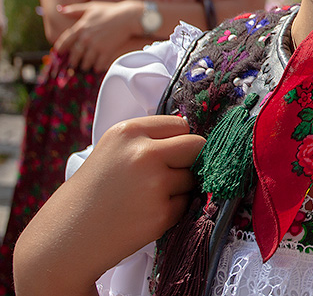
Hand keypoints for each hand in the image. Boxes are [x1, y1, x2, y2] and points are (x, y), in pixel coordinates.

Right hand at [13, 115, 203, 295]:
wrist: (65, 237)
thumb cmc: (92, 192)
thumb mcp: (112, 151)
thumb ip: (149, 140)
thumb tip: (194, 139)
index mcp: (128, 132)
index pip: (181, 125)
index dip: (177, 141)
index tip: (164, 153)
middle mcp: (143, 154)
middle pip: (197, 146)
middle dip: (190, 160)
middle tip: (167, 174)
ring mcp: (154, 185)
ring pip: (192, 178)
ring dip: (178, 188)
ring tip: (143, 198)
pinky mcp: (161, 214)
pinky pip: (185, 205)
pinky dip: (171, 211)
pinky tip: (142, 215)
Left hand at [54, 0, 141, 70]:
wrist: (129, 16)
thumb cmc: (110, 10)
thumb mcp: (91, 7)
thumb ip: (74, 9)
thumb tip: (59, 10)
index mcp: (81, 27)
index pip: (65, 41)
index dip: (60, 49)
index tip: (59, 53)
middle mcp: (86, 38)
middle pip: (75, 54)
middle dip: (73, 61)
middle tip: (73, 65)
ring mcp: (96, 46)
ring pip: (86, 61)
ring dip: (85, 66)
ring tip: (85, 67)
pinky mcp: (107, 51)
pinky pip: (98, 64)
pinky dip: (97, 67)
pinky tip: (98, 68)